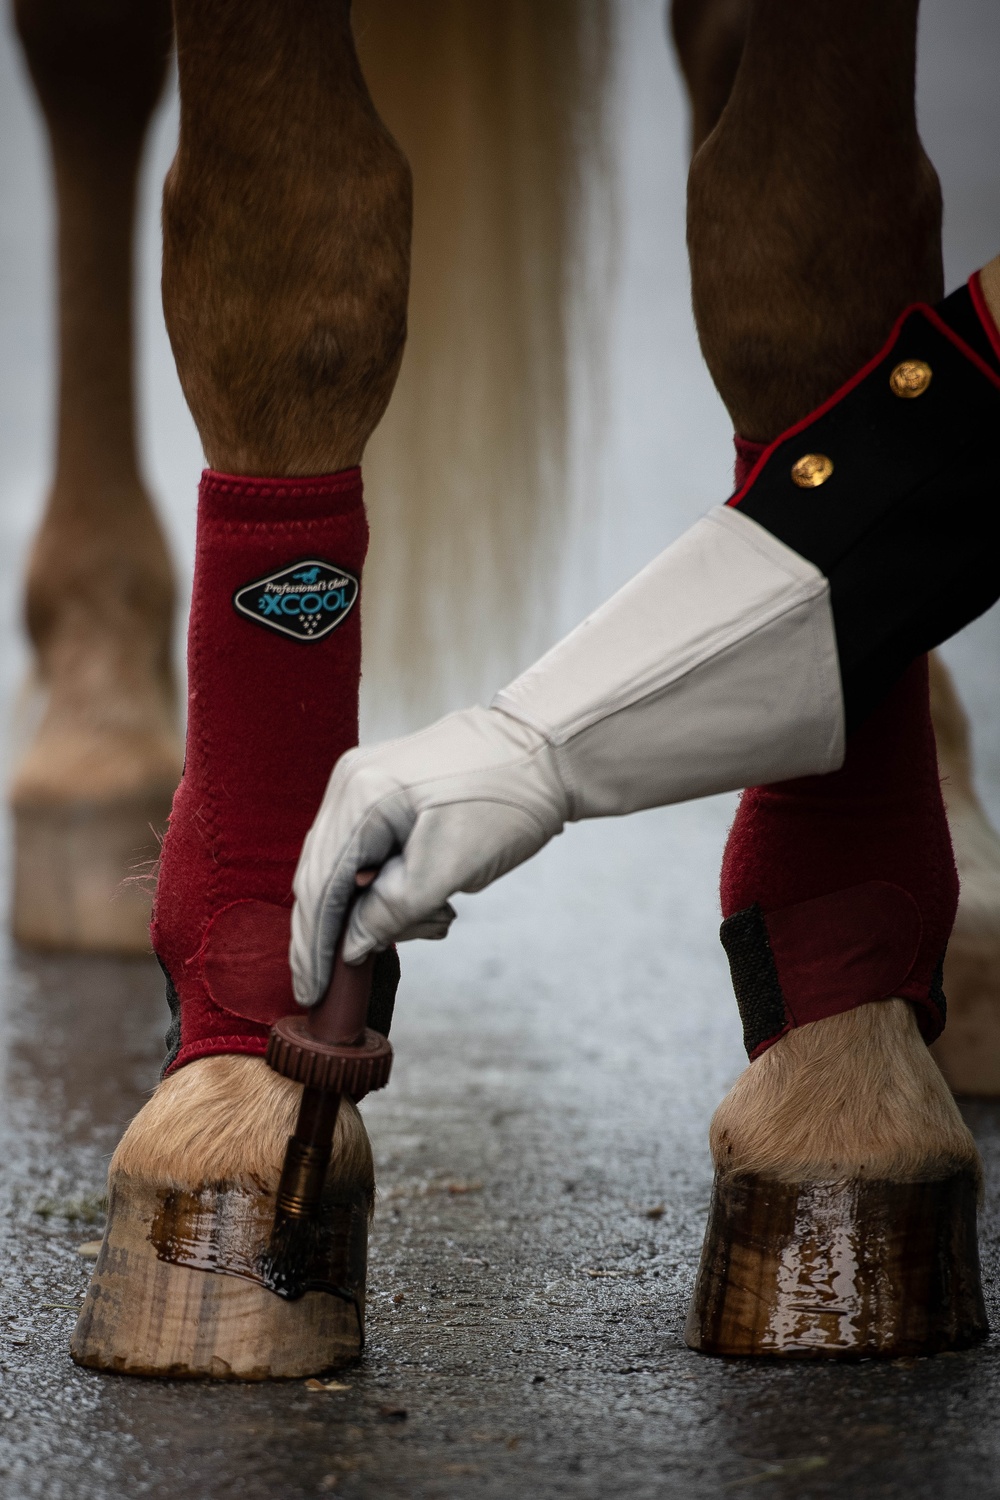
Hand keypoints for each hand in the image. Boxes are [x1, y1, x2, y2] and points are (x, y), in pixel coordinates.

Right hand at [290, 706, 568, 1004]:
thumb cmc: (507, 801)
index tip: (311, 992)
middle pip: (323, 878)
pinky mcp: (385, 793)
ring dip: (383, 911)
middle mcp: (350, 784)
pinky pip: (371, 854)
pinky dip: (395, 888)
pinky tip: (435, 904)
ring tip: (440, 918)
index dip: (312, 946)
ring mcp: (365, 785)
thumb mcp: (451, 867)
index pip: (319, 886)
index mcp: (361, 796)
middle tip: (358, 977)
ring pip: (349, 871)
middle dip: (345, 932)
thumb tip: (350, 945)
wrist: (547, 751)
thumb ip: (392, 911)